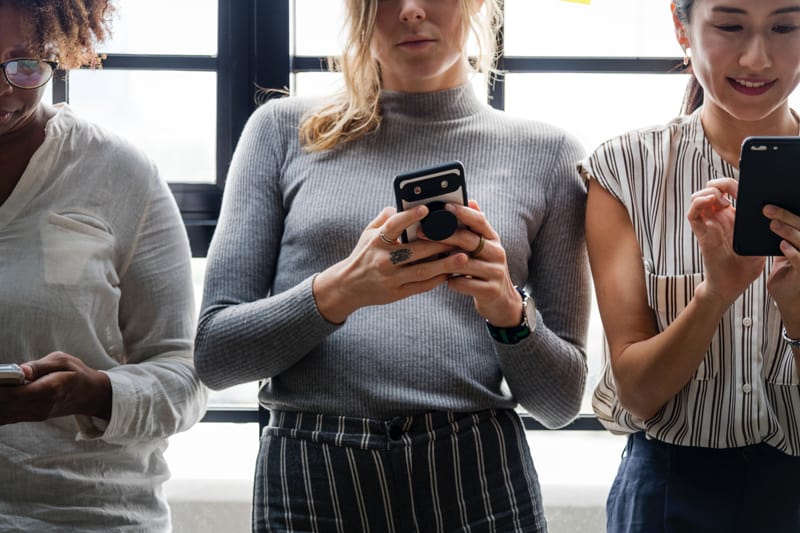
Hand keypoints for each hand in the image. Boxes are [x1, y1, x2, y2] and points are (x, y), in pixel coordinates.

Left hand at [0, 352, 111, 424]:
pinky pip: (4, 417)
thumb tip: (21, 371)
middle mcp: (40, 406)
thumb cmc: (76, 374)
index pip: (14, 393)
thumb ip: (40, 365)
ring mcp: (34, 414)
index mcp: (49, 390)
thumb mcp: (63, 361)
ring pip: (1, 413)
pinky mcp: (29, 416)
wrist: (90, 395)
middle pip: (3, 405)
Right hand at [312, 205, 466, 322]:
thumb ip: (385, 218)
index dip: (409, 217)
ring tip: (463, 257)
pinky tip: (450, 273)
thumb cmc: (364, 254)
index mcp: (376, 241)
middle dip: (440, 243)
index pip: (393, 226)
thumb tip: (404, 204)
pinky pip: (421, 286)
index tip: (426, 209)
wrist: (348, 286)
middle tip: (461, 235)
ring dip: (445, 264)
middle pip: (416, 250)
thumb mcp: (368, 233)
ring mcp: (390, 278)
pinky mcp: (396, 293)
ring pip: (422, 271)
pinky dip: (437, 280)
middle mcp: (383, 260)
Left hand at [436, 200, 521, 326]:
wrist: (501, 300)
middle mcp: (497, 253)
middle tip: (421, 232)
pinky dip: (451, 281)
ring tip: (425, 258)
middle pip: (468, 240)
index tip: (445, 206)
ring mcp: (495, 272)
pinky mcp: (490, 291)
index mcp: (493, 239)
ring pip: (463, 263)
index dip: (462, 212)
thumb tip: (470, 201)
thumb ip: (475, 228)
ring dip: (443, 260)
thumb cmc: (484, 268)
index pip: (479, 221)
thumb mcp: (484, 247)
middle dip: (443, 235)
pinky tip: (442, 280)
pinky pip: (464, 283)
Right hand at [687, 179, 763, 305]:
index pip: (728, 192)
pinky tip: (711, 201)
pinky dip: (699, 203)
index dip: (732, 183)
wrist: (731, 287)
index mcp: (733, 218)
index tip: (743, 184)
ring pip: (699, 198)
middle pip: (712, 190)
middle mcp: (718, 219)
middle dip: (720, 183)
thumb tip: (772, 210)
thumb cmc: (745, 268)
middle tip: (730, 190)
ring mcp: (708, 225)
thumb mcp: (760, 242)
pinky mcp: (701, 233)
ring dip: (709, 192)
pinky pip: (693, 213)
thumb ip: (762, 227)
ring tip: (721, 199)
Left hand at [764, 204, 799, 334]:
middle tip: (767, 208)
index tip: (780, 196)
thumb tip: (768, 213)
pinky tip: (781, 245)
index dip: (793, 209)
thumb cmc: (788, 274)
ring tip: (772, 224)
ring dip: (788, 231)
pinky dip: (791, 251)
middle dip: (787, 216)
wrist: (789, 300)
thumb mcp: (785, 250)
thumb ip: (782, 234)